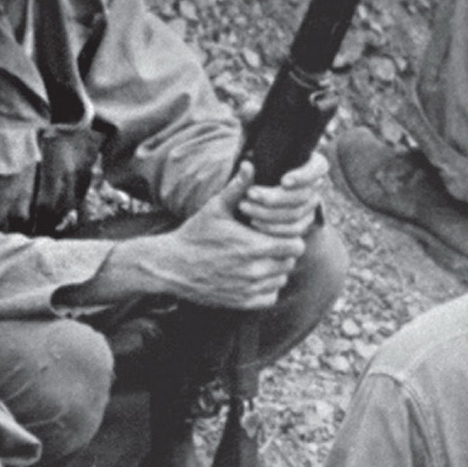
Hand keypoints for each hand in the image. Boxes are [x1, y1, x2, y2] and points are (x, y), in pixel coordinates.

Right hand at [124, 165, 302, 309]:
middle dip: (283, 253)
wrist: (172, 266)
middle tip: (269, 244)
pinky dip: (267, 288)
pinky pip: (269, 297)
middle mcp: (254, 270)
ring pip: (281, 280)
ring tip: (261, 259)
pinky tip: (255, 276)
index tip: (279, 233)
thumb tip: (251, 164)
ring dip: (276, 270)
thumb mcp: (215, 208)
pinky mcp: (241, 302)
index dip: (290, 238)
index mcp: (253, 245)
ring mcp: (248, 288)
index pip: (295, 246)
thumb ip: (237, 188)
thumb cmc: (195, 234)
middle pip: (290, 262)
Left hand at [239, 152, 326, 239]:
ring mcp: (312, 204)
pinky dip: (273, 228)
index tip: (284, 181)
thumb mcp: (253, 169)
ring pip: (296, 213)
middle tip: (250, 193)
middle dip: (275, 197)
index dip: (303, 177)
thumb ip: (250, 167)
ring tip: (246, 207)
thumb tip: (245, 166)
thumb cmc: (258, 171)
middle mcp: (316, 184)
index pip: (318, 168)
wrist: (259, 189)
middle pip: (302, 195)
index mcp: (312, 162)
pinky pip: (294, 229)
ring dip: (268, 213)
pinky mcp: (305, 222)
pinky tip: (255, 222)